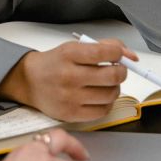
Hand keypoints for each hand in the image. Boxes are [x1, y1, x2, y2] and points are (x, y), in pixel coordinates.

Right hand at [0, 38, 138, 121]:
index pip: (105, 52)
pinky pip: (102, 111)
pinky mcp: (71, 114)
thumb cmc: (56, 63)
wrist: (29, 81)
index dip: (118, 54)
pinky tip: (100, 96)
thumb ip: (104, 46)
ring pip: (110, 95)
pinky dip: (107, 103)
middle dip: (121, 72)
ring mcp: (70, 97)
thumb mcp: (75, 47)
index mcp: (69, 54)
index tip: (118, 56)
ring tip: (107, 84)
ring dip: (115, 88)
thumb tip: (132, 56)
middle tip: (117, 70)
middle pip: (112, 76)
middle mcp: (69, 76)